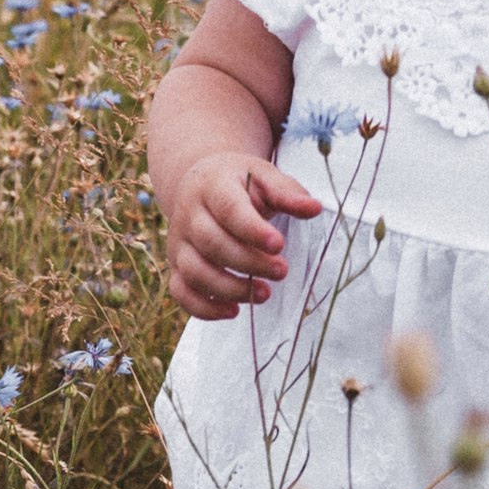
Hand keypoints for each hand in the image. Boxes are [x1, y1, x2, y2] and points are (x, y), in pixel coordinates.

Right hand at [163, 152, 322, 320]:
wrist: (199, 185)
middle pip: (211, 243)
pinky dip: (203, 308)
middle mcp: (188, 215)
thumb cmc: (239, 183)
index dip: (252, 229)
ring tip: (265, 294)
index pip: (228, 209)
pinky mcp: (175, 265)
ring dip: (229, 288)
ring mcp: (179, 242)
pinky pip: (180, 292)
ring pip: (194, 271)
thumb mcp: (263, 178)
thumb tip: (313, 208)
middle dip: (249, 263)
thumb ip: (287, 193)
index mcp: (211, 186)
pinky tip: (234, 310)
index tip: (279, 245)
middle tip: (282, 271)